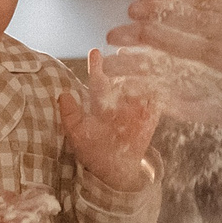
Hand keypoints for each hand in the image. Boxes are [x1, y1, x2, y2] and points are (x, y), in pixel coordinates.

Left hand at [57, 49, 158, 192]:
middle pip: (122, 75)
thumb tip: (62, 95)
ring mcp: (136, 107)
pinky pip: (156, 100)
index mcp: (100, 100)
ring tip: (143, 61)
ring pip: (141, 83)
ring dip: (142, 71)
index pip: (98, 79)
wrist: (116, 171)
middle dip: (123, 63)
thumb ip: (70, 115)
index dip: (96, 66)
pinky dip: (158, 89)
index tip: (94, 53)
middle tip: (124, 51)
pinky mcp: (150, 117)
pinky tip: (159, 79)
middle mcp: (119, 99)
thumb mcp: (77, 134)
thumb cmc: (93, 150)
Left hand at [103, 0, 221, 118]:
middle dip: (148, 32)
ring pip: (190, 63)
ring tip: (119, 66)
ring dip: (154, 64)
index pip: (200, 1)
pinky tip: (157, 101)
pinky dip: (183, 100)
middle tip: (114, 33)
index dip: (166, 2)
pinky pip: (212, 99)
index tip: (139, 3)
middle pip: (186, 31)